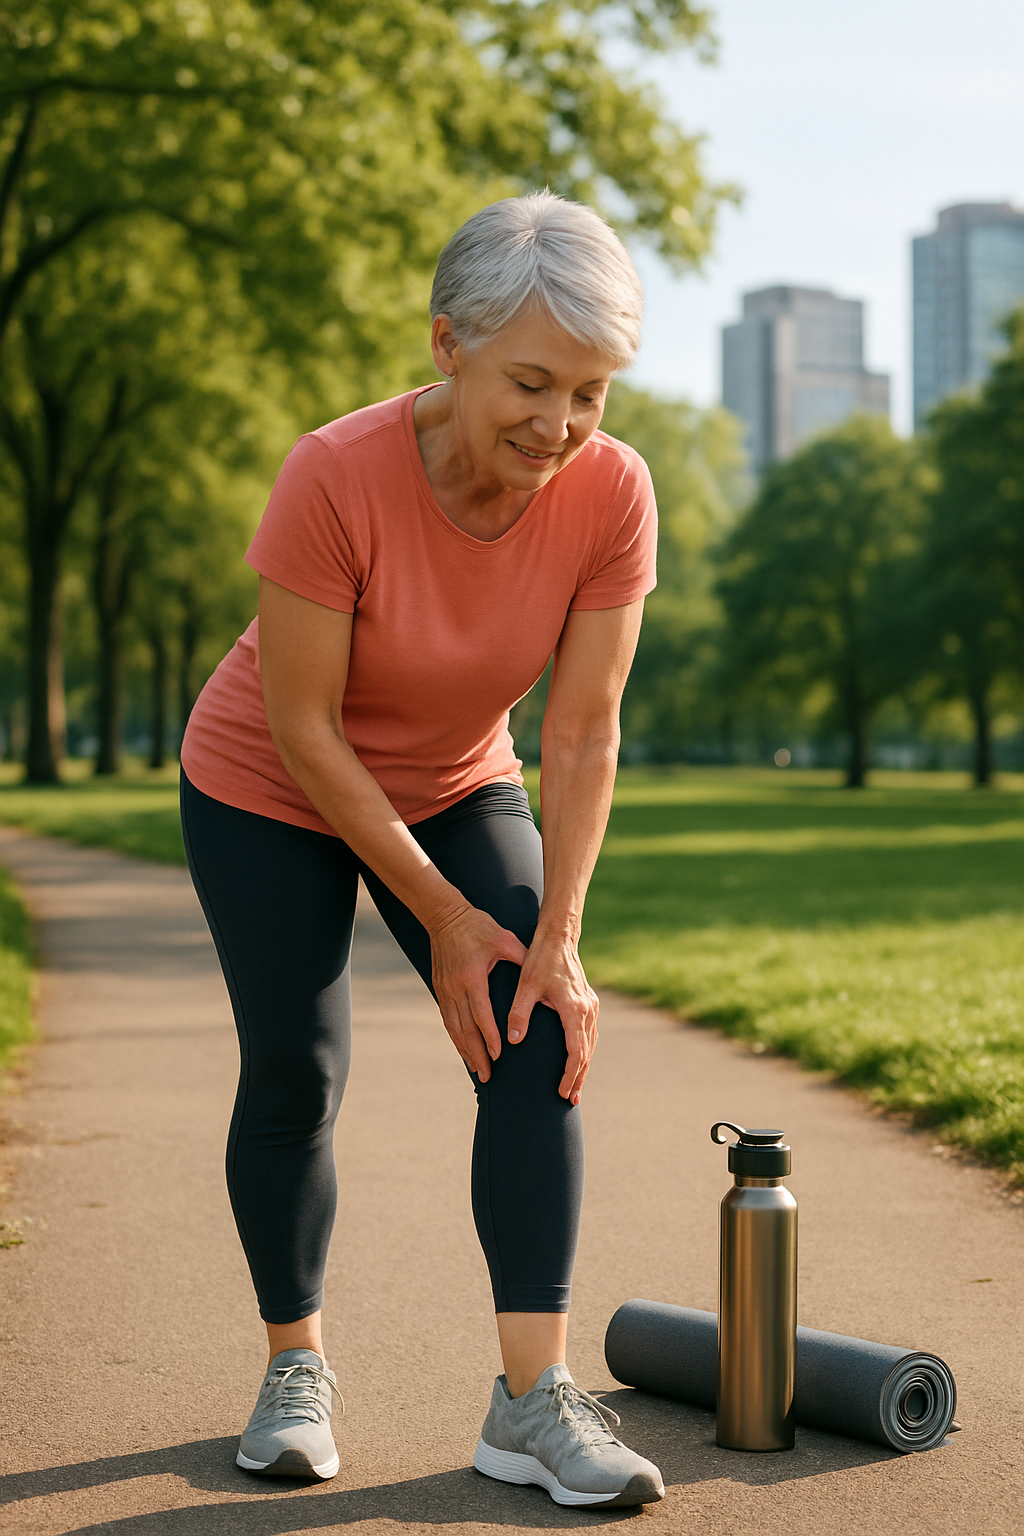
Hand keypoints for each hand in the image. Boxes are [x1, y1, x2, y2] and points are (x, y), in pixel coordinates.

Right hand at [428, 902, 527, 1081]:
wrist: (444, 915)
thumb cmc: (478, 926)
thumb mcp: (503, 939)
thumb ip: (521, 957)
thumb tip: (542, 972)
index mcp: (472, 977)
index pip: (481, 1014)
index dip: (489, 1037)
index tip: (499, 1055)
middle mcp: (455, 988)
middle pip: (465, 1029)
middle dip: (477, 1054)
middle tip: (488, 1077)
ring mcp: (445, 990)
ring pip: (454, 1028)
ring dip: (465, 1051)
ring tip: (477, 1071)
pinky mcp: (440, 989)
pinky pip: (448, 1020)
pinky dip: (456, 1038)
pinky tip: (464, 1051)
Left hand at [506, 934, 599, 1104]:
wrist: (559, 938)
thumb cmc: (541, 960)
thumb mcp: (526, 985)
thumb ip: (519, 1013)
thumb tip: (512, 1039)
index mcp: (574, 1009)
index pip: (576, 1052)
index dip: (569, 1074)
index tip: (560, 1091)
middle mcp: (588, 1010)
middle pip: (587, 1053)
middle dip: (579, 1078)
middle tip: (571, 1100)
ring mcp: (591, 1007)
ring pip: (591, 1045)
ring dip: (584, 1067)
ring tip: (575, 1089)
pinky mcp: (589, 1003)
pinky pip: (590, 1035)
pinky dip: (585, 1052)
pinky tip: (579, 1062)